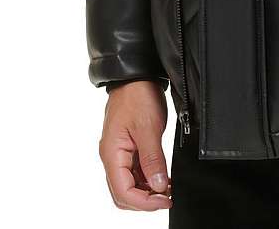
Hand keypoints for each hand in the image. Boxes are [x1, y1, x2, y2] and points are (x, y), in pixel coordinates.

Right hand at [99, 80, 171, 210]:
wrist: (135, 76)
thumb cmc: (137, 96)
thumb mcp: (148, 128)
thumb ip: (153, 159)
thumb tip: (158, 186)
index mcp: (112, 154)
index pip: (123, 192)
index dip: (144, 202)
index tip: (164, 200)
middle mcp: (112, 157)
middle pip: (123, 193)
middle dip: (144, 201)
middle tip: (167, 197)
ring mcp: (119, 153)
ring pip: (129, 184)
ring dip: (146, 191)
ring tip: (166, 188)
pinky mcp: (128, 147)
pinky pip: (134, 171)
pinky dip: (147, 178)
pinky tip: (161, 177)